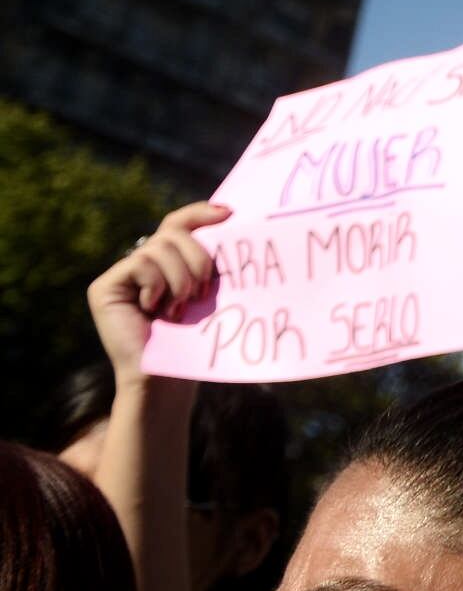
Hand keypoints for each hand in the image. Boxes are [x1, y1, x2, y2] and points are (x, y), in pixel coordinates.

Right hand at [87, 202, 229, 385]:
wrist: (166, 377)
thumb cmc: (193, 339)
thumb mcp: (208, 293)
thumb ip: (209, 262)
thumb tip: (230, 225)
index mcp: (167, 261)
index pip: (179, 223)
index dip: (200, 213)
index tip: (229, 213)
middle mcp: (141, 262)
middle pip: (173, 232)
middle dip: (198, 257)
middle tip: (205, 288)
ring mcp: (121, 273)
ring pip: (159, 247)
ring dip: (181, 277)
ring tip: (181, 305)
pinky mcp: (104, 286)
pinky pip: (140, 263)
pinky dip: (157, 284)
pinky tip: (153, 308)